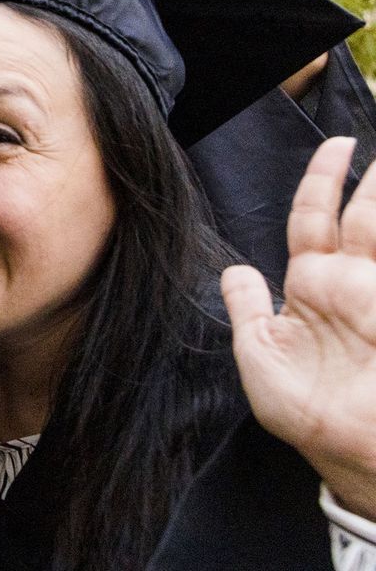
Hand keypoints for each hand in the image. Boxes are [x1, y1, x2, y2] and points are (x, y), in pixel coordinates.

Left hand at [223, 136, 375, 519]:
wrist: (352, 454)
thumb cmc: (304, 413)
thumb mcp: (258, 355)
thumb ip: (246, 308)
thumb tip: (235, 269)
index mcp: (312, 285)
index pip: (314, 216)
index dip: (323, 179)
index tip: (339, 144)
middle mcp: (352, 283)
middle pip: (365, 213)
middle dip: (374, 177)